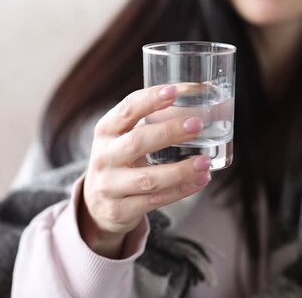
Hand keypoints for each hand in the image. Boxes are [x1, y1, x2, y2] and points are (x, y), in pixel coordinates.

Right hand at [80, 84, 211, 257]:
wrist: (97, 205)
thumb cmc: (120, 161)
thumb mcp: (123, 138)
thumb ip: (151, 121)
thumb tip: (198, 96)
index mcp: (106, 131)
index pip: (126, 109)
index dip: (150, 100)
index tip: (173, 91)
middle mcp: (104, 157)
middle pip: (137, 142)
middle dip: (169, 132)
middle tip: (197, 124)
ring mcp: (110, 186)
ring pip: (149, 178)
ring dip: (180, 170)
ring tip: (204, 161)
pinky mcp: (121, 210)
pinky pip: (156, 201)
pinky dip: (181, 190)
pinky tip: (200, 180)